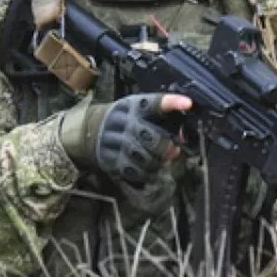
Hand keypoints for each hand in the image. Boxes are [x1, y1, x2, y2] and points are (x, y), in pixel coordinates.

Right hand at [59, 93, 191, 184]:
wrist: (89, 131)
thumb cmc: (125, 120)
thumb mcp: (137, 111)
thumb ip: (160, 120)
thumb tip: (181, 138)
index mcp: (133, 106)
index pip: (153, 103)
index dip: (171, 102)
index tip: (188, 104)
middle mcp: (123, 123)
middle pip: (150, 136)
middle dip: (166, 146)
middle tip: (174, 150)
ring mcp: (115, 143)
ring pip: (144, 157)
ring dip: (158, 162)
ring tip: (162, 160)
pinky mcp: (111, 161)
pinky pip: (134, 172)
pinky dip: (147, 173)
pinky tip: (151, 170)